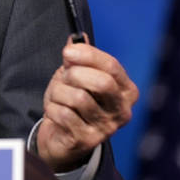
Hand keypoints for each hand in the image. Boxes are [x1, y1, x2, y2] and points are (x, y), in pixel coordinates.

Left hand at [36, 37, 137, 172]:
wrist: (62, 138)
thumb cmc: (72, 103)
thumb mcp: (76, 75)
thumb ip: (79, 57)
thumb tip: (76, 38)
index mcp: (126, 90)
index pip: (112, 67)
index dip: (88, 55)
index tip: (68, 52)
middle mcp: (123, 110)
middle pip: (101, 82)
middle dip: (74, 75)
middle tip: (63, 76)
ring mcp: (107, 128)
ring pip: (78, 98)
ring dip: (58, 92)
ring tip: (56, 96)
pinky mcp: (88, 141)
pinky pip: (64, 115)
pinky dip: (52, 108)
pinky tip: (54, 111)